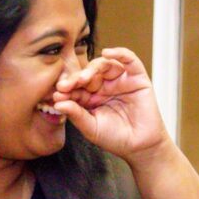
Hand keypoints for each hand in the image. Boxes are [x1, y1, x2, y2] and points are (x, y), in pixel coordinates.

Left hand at [52, 47, 171, 163]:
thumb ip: (76, 115)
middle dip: (76, 78)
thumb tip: (57, 103)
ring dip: (92, 68)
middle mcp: (104, 85)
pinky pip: (129, 59)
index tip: (57, 95)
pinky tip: (108, 53)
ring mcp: (120, 80)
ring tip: (84, 78)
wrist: (141, 146)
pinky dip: (119, 52)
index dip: (67, 89)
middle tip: (66, 86)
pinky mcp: (137, 77)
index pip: (76, 87)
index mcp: (90, 97)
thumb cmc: (116, 138)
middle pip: (88, 73)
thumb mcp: (91, 128)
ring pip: (104, 64)